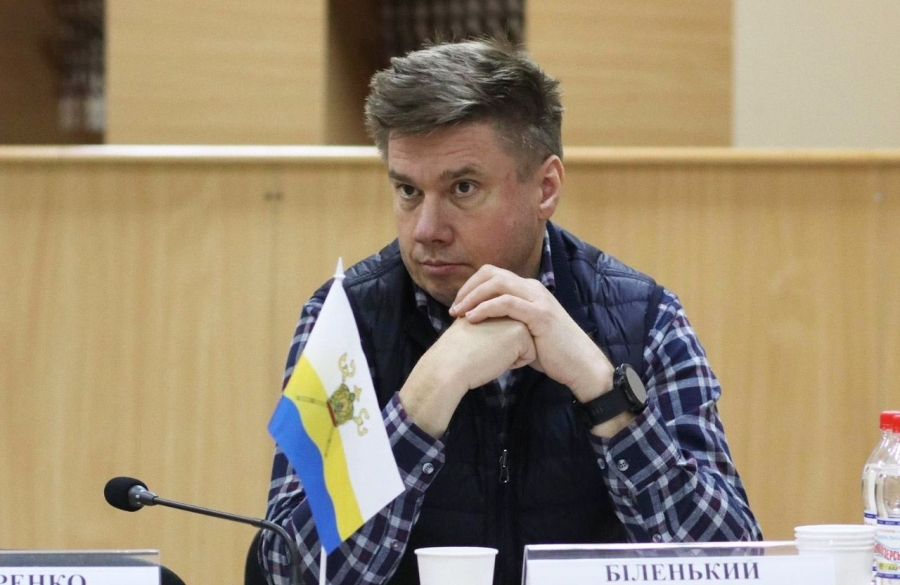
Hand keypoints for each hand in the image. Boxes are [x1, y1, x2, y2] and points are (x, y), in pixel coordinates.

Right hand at [399, 316, 535, 436]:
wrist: (450, 363)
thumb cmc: (459, 350)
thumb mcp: (476, 325)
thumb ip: (492, 320)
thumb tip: (505, 331)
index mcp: (497, 301)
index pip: (509, 332)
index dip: (495, 344)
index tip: (477, 343)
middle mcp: (507, 304)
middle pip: (519, 338)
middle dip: (504, 348)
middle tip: (482, 347)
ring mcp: (516, 315)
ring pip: (526, 346)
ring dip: (510, 355)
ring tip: (488, 351)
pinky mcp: (521, 331)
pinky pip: (530, 356)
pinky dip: (515, 363)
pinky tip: (497, 358)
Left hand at [449, 265, 613, 402]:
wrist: (582, 366)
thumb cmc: (553, 353)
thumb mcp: (527, 331)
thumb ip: (509, 321)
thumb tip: (484, 325)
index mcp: (530, 290)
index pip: (494, 275)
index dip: (472, 286)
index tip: (458, 305)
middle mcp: (533, 288)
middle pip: (492, 273)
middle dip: (468, 288)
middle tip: (454, 308)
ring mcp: (538, 300)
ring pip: (497, 284)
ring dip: (472, 296)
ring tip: (458, 313)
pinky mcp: (540, 315)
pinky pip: (506, 303)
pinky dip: (485, 308)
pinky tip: (472, 319)